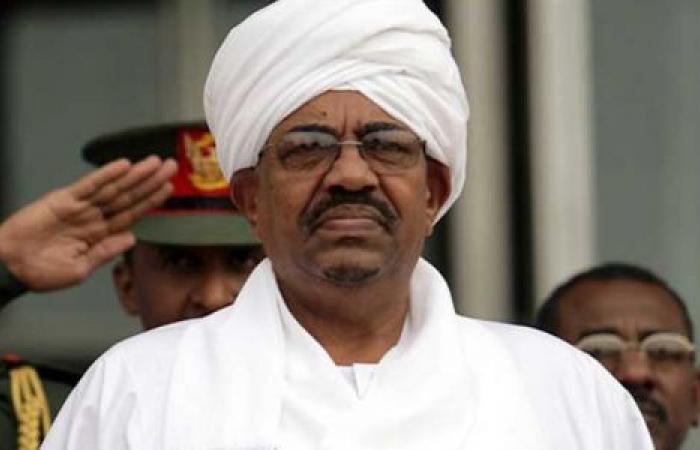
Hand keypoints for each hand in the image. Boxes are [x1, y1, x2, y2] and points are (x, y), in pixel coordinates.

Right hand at [0, 156, 177, 290]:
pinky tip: (124, 166)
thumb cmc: (42, 272)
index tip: (169, 187)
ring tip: (156, 162)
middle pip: (128, 195)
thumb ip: (106, 251)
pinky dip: (106, 175)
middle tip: (172, 166)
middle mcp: (94, 216)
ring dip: (135, 175)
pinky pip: (89, 186)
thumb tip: (133, 238)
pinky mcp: (63, 200)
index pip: (132, 212)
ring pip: (114, 187)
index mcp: (100, 233)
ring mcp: (80, 207)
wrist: (10, 267)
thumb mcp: (81, 268)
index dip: (151, 199)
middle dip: (151, 181)